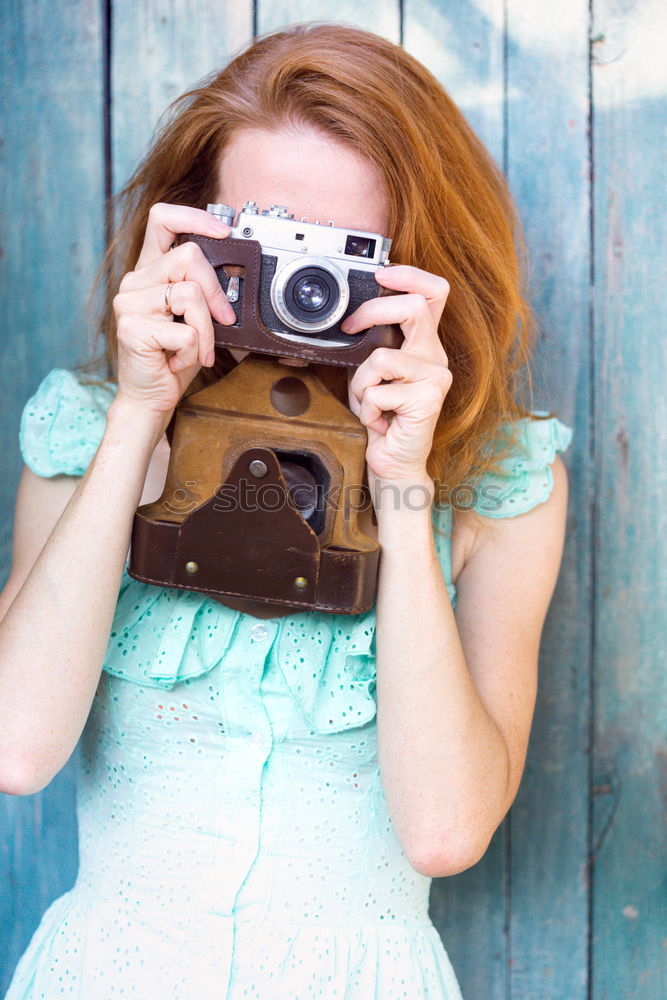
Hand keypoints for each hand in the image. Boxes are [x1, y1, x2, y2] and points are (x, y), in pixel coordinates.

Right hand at [111, 203, 235, 423]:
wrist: (150, 397)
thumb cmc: (173, 358)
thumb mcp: (195, 319)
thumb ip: (204, 292)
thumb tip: (235, 277)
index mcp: (149, 272)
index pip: (161, 219)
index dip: (194, 216)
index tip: (223, 232)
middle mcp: (134, 281)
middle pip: (189, 256)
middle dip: (216, 292)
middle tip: (222, 321)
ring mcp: (129, 303)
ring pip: (191, 294)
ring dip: (206, 329)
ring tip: (196, 349)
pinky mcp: (132, 328)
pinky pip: (186, 330)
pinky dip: (194, 351)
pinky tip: (178, 360)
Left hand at [344, 264, 452, 489]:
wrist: (394, 462)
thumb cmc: (382, 417)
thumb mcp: (369, 373)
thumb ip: (369, 345)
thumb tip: (348, 318)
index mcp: (424, 345)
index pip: (434, 293)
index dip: (410, 274)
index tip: (382, 273)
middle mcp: (434, 357)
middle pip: (413, 307)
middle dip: (373, 311)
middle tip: (351, 326)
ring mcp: (435, 377)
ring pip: (380, 357)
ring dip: (361, 384)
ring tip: (370, 403)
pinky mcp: (429, 399)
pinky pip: (378, 391)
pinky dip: (366, 409)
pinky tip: (379, 421)